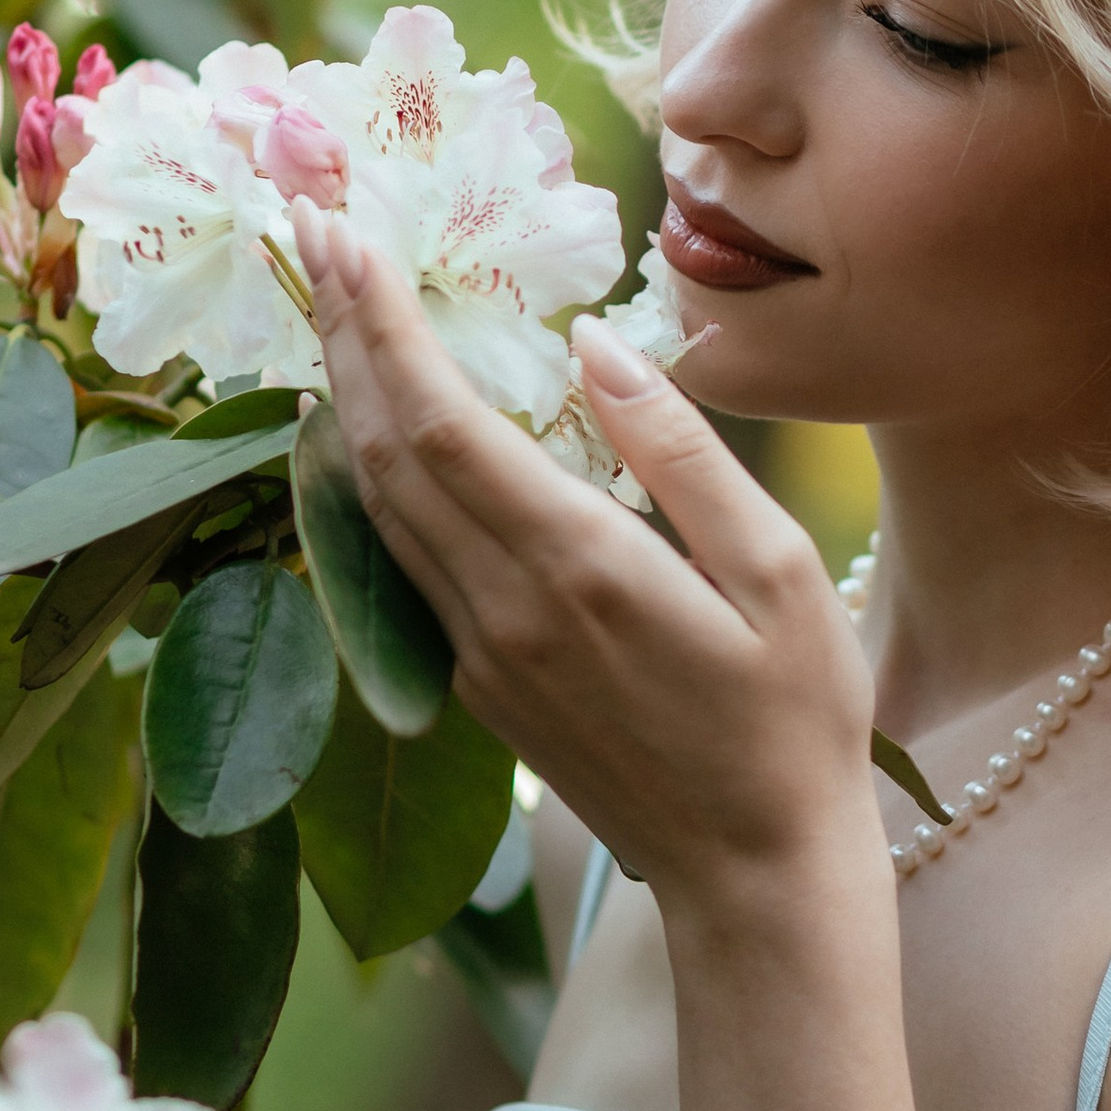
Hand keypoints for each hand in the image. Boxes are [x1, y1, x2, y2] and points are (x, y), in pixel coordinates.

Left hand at [295, 202, 881, 918]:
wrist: (756, 877)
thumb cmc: (795, 721)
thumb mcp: (777, 571)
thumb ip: (679, 451)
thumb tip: (595, 344)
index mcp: (578, 569)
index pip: (442, 425)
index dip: (382, 327)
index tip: (350, 239)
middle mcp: (503, 612)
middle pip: (383, 453)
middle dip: (342, 334)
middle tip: (315, 233)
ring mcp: (479, 657)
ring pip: (378, 508)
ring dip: (345, 398)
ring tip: (331, 303)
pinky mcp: (480, 688)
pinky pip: (405, 560)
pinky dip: (377, 475)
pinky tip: (379, 425)